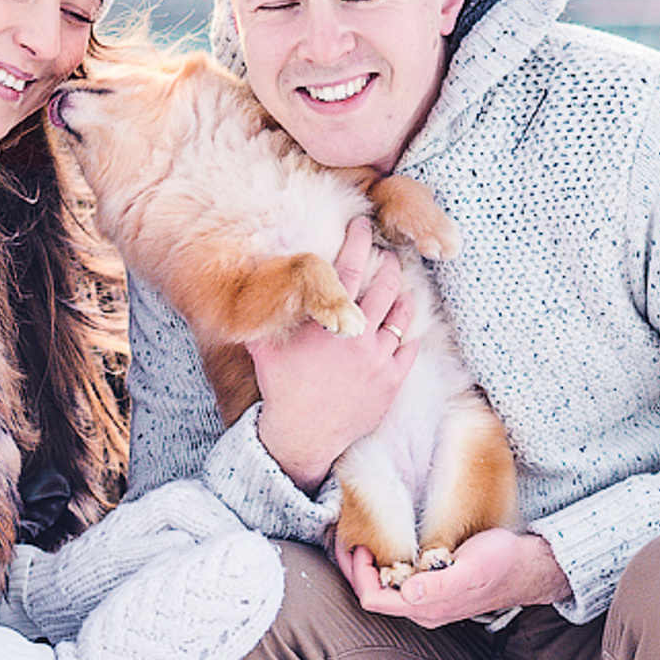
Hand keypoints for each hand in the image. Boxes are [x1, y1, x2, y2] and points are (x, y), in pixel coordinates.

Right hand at [252, 217, 417, 492]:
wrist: (302, 435)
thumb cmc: (281, 388)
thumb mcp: (265, 346)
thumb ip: (266, 314)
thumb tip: (250, 285)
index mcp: (328, 321)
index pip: (348, 267)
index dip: (357, 240)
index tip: (361, 223)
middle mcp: (358, 335)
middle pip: (384, 285)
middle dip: (388, 264)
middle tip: (387, 255)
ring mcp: (378, 358)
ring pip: (401, 314)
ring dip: (402, 294)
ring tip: (401, 284)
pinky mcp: (391, 381)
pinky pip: (409, 347)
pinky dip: (409, 331)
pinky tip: (405, 323)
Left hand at [337, 529, 571, 627]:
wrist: (527, 567)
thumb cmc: (501, 562)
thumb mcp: (472, 568)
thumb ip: (441, 584)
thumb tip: (408, 592)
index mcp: (425, 608)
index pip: (372, 598)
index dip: (358, 573)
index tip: (360, 543)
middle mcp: (421, 609)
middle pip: (372, 595)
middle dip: (353, 568)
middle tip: (347, 536)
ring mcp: (425, 601)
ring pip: (382, 589)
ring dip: (367, 566)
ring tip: (360, 537)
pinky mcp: (432, 589)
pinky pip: (396, 581)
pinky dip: (383, 563)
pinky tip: (384, 545)